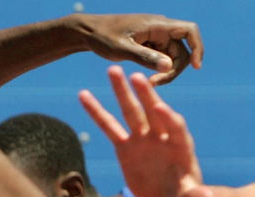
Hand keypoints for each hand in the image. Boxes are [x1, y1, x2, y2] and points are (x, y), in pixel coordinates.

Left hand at [75, 13, 202, 84]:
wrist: (87, 32)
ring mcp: (155, 37)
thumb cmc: (102, 37)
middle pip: (182, 49)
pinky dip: (158, 69)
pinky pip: (162, 58)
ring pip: (172, 56)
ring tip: (150, 84)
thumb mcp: (121, 49)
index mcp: (157, 25)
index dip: (197, 47)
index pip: (189, 31)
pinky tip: (148, 81)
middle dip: (175, 68)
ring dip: (166, 71)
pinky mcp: (149, 45)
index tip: (196, 67)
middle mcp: (160, 29)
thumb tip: (169, 66)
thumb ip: (144, 57)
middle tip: (156, 84)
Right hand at [80, 65, 214, 196]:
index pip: (176, 128)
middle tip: (136, 76)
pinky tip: (84, 96)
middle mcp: (161, 138)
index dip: (169, 119)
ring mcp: (142, 140)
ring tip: (113, 70)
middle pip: (153, 112)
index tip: (161, 108)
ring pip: (131, 113)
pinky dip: (97, 112)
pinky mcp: (125, 147)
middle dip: (146, 94)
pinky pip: (109, 127)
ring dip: (122, 92)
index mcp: (180, 147)